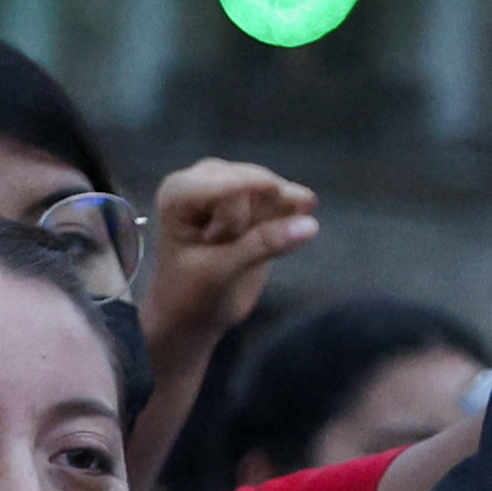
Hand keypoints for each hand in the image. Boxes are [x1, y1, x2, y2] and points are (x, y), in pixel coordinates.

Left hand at [140, 158, 318, 365]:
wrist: (190, 314)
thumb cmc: (189, 293)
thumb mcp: (219, 272)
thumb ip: (263, 245)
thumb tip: (312, 225)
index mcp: (180, 189)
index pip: (230, 188)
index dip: (236, 222)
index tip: (214, 244)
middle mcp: (206, 176)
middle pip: (257, 188)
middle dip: (252, 225)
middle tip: (222, 250)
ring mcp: (235, 183)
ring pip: (278, 195)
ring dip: (270, 226)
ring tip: (238, 247)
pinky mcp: (261, 197)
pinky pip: (291, 201)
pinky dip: (287, 223)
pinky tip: (270, 239)